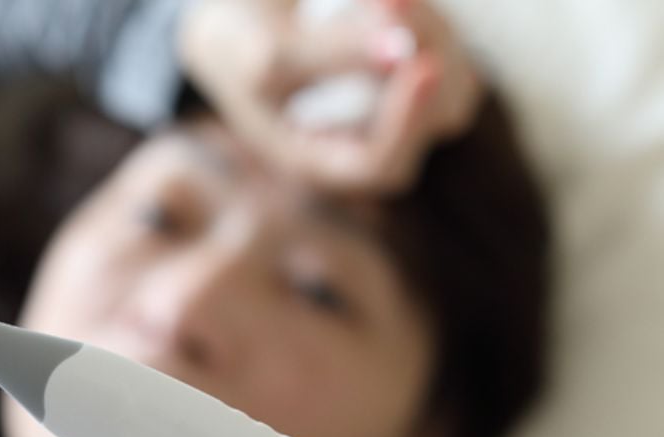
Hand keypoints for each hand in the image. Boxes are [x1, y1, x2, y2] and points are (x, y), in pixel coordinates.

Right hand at [178, 0, 481, 193]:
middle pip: (437, 116)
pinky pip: (444, 43)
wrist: (237, 18)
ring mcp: (394, 102)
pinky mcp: (411, 64)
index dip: (406, 125)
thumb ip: (328, 55)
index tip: (418, 66)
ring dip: (432, 29)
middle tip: (396, 1)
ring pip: (454, 76)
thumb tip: (399, 52)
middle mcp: (365, 137)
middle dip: (429, 54)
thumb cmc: (239, 45)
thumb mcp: (267, 52)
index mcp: (319, 159)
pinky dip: (425, 17)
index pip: (381, 165)